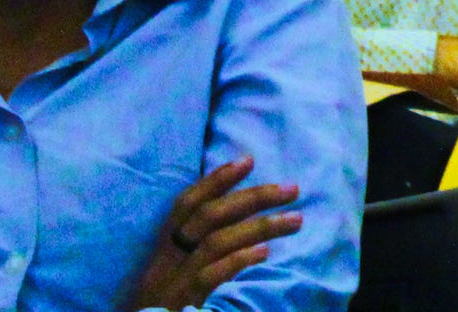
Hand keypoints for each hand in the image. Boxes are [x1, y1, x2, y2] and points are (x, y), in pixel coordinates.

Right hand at [124, 158, 299, 310]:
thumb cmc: (165, 309)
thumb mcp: (175, 278)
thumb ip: (201, 251)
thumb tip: (244, 223)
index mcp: (162, 253)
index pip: (185, 206)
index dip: (215, 181)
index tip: (248, 160)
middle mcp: (165, 263)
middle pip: (207, 218)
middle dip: (252, 197)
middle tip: (292, 189)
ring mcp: (173, 283)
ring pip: (215, 242)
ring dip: (259, 226)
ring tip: (295, 219)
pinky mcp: (183, 304)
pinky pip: (209, 276)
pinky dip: (237, 260)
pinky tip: (264, 252)